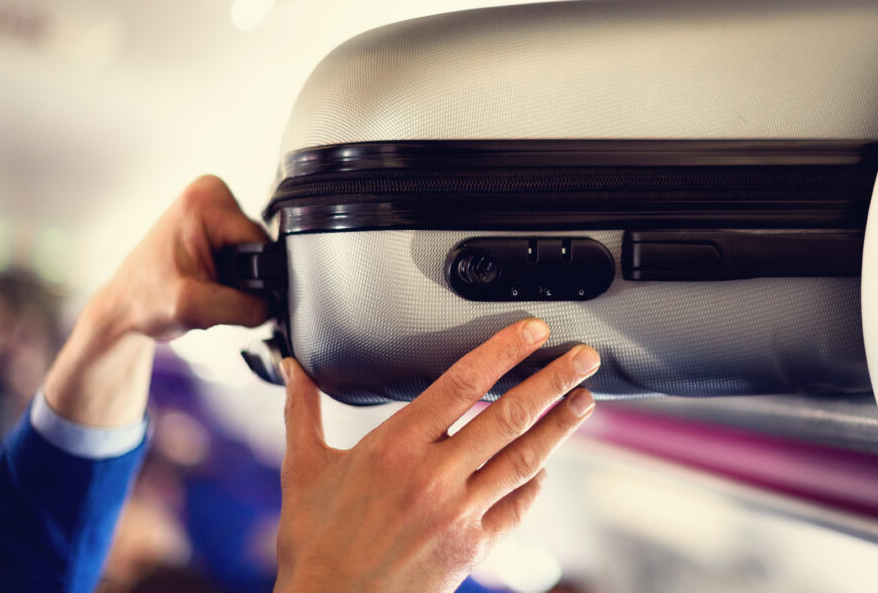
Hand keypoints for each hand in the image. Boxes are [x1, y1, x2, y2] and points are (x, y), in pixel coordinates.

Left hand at [43, 175, 270, 425]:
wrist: (123, 309)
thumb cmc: (144, 300)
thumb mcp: (195, 309)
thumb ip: (246, 307)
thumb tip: (278, 304)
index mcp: (206, 199)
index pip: (261, 244)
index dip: (251, 278)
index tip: (217, 288)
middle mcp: (211, 193)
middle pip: (260, 248)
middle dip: (243, 278)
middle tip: (208, 291)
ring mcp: (212, 207)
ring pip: (255, 255)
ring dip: (236, 279)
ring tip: (205, 288)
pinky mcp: (213, 223)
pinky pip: (244, 255)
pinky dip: (231, 276)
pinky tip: (207, 282)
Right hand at [274, 319, 598, 592]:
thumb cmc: (316, 544)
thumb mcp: (303, 469)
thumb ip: (303, 411)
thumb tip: (292, 369)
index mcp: (394, 447)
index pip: (462, 383)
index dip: (504, 351)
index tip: (533, 331)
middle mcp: (433, 476)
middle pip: (508, 416)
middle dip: (553, 382)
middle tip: (585, 358)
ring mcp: (458, 513)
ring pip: (523, 458)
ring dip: (560, 426)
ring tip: (585, 400)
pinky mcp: (472, 547)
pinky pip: (516, 507)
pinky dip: (535, 483)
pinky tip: (545, 465)